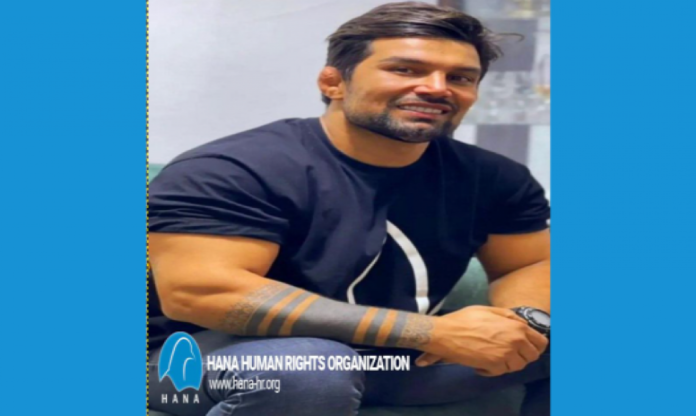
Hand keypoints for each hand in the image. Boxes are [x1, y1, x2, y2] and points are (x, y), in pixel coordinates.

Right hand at [417, 306, 547, 376]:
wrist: (446, 333)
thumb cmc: (465, 319)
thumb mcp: (489, 310)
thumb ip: (509, 317)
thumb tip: (523, 324)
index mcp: (517, 327)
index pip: (541, 342)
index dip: (536, 346)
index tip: (527, 348)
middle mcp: (515, 341)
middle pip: (532, 357)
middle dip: (522, 356)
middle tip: (509, 354)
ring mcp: (505, 355)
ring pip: (517, 367)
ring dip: (508, 364)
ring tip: (494, 357)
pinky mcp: (494, 366)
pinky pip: (501, 373)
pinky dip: (493, 371)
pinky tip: (483, 364)